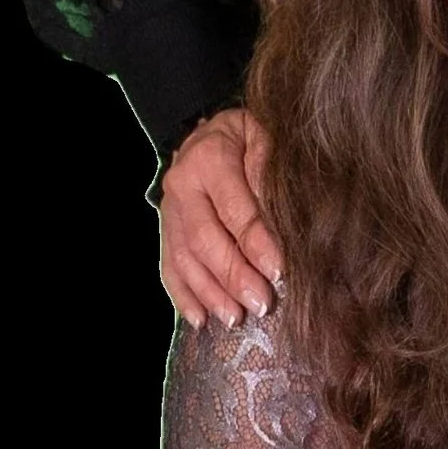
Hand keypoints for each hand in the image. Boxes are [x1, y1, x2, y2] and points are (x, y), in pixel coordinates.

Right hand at [159, 109, 278, 327]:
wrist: (211, 129)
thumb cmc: (252, 137)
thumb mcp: (268, 139)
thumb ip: (272, 175)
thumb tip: (283, 222)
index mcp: (210, 158)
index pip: (235, 209)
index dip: (257, 242)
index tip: (279, 271)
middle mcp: (182, 186)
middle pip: (206, 239)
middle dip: (234, 275)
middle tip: (261, 303)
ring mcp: (168, 211)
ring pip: (185, 258)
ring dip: (210, 293)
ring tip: (235, 318)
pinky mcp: (164, 230)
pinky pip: (169, 266)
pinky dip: (184, 295)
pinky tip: (200, 319)